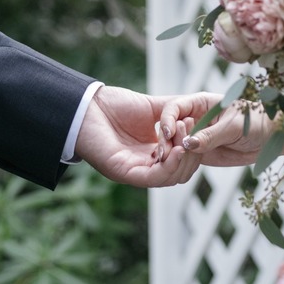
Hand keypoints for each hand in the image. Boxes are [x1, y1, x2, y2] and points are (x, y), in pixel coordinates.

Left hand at [73, 86, 203, 187]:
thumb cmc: (114, 105)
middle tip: (189, 130)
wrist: (87, 105)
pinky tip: (177, 150)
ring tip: (183, 138)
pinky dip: (170, 167)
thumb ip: (174, 113)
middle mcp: (145, 165)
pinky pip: (154, 178)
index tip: (195, 126)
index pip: (182, 160)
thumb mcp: (153, 108)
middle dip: (191, 153)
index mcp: (152, 152)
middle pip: (180, 172)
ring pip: (170, 178)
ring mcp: (135, 171)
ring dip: (183, 159)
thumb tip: (196, 114)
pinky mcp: (125, 173)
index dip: (193, 146)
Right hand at [158, 94, 276, 166]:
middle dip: (165, 140)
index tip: (168, 134)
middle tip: (165, 155)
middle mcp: (194, 118)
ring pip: (173, 145)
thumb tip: (187, 144)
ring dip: (169, 155)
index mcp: (200, 103)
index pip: (174, 107)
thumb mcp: (234, 127)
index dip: (167, 119)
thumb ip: (211, 135)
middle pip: (169, 127)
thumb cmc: (255, 122)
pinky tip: (176, 171)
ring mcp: (195, 136)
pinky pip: (183, 159)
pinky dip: (178, 165)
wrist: (269, 139)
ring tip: (169, 165)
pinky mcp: (199, 153)